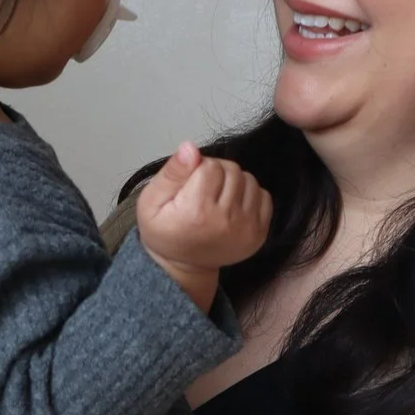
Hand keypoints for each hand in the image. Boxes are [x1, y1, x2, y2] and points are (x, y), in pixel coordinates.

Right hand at [136, 143, 272, 309]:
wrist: (183, 267)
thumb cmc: (163, 231)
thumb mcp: (150, 201)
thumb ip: (171, 172)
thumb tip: (191, 147)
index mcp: (197, 211)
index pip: (209, 165)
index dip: (197, 168)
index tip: (188, 186)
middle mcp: (227, 220)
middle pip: (231, 169)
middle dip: (216, 173)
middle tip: (202, 191)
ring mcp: (247, 228)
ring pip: (249, 180)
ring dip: (234, 182)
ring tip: (217, 198)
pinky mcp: (260, 234)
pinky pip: (264, 196)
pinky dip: (249, 195)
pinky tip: (233, 206)